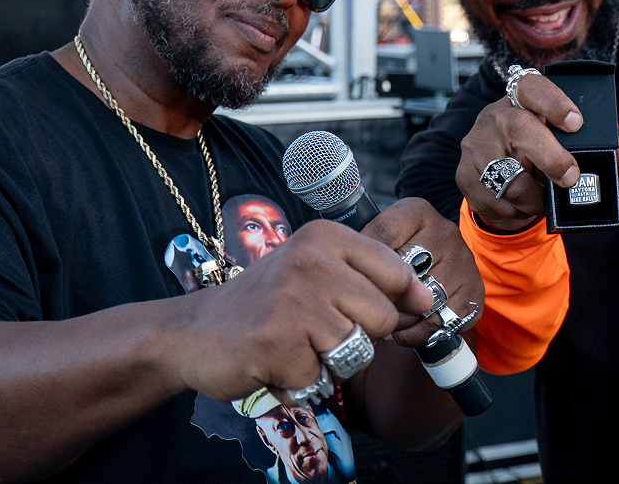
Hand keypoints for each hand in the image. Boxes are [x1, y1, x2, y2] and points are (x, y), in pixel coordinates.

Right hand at [168, 219, 432, 401]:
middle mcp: (311, 260)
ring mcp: (293, 300)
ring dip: (329, 362)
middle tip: (317, 332)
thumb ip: (371, 280)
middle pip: (383, 317)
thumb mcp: (316, 273)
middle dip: (358, 337)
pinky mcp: (276, 342)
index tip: (377, 314)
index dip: (401, 301)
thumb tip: (427, 300)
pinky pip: (321, 378)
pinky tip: (274, 362)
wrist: (191, 332)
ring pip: (357, 351)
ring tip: (296, 346)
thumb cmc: (266, 304)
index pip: (398, 270)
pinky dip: (301, 381)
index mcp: (325, 236)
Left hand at [360, 197, 485, 346]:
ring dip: (400, 319)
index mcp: (417, 212)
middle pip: (404, 273)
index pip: (383, 234)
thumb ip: (363, 247)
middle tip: (371, 306)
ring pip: (423, 302)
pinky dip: (419, 333)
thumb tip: (343, 271)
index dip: (366, 261)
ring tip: (388, 319)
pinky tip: (409, 327)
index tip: (356, 277)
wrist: (442, 260)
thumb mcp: (381, 237)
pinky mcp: (475, 291)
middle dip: (383, 296)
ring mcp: (463, 262)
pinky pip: (441, 322)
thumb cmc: (399, 252)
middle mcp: (445, 232)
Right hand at [456, 73, 618, 230]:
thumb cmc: (540, 155)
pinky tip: (524, 204)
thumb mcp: (569, 148)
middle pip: (519, 127)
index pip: (532, 86)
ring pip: (507, 173)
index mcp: (522, 101)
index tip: (577, 122)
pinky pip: (496, 200)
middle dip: (550, 155)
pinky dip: (517, 209)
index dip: (554, 101)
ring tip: (546, 198)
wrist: (501, 182)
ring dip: (534, 194)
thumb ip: (602, 150)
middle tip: (571, 176)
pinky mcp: (465, 176)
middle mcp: (495, 117)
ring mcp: (476, 146)